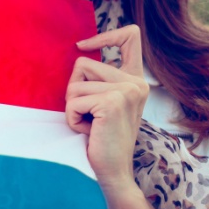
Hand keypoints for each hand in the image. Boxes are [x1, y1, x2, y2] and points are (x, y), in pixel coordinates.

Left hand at [65, 24, 149, 191]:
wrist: (115, 172)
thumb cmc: (104, 139)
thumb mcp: (108, 103)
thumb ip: (103, 79)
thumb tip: (80, 51)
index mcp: (136, 79)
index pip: (130, 36)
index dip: (104, 35)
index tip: (83, 45)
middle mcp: (136, 82)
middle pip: (83, 63)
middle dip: (74, 90)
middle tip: (90, 115)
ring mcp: (125, 91)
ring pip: (74, 84)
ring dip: (73, 107)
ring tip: (91, 124)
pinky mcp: (111, 103)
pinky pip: (72, 101)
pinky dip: (72, 119)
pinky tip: (89, 132)